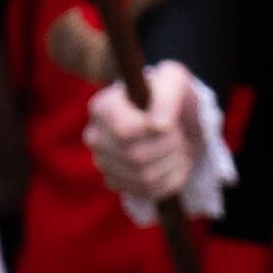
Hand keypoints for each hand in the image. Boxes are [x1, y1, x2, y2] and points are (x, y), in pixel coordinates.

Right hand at [84, 60, 231, 227]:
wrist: (174, 118)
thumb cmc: (170, 94)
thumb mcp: (174, 81)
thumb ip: (167, 96)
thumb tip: (158, 126)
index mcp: (102, 107)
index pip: (125, 132)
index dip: (155, 131)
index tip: (168, 122)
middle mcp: (95, 136)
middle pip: (138, 156)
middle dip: (170, 146)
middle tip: (176, 132)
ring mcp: (103, 163)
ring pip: (146, 177)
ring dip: (173, 162)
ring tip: (175, 145)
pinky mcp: (116, 183)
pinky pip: (150, 192)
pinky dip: (172, 178)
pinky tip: (171, 162)